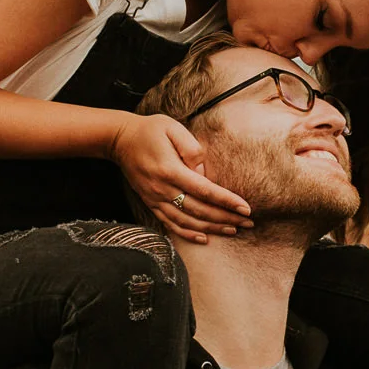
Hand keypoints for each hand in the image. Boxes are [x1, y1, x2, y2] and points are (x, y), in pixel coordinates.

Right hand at [110, 114, 251, 242]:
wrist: (120, 140)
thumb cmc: (151, 130)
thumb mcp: (173, 128)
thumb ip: (192, 149)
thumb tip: (205, 172)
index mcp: (171, 170)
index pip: (205, 190)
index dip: (226, 201)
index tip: (246, 209)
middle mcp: (163, 189)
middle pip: (199, 210)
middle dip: (226, 218)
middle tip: (248, 223)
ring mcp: (155, 199)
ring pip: (187, 222)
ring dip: (212, 229)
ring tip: (233, 231)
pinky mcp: (151, 203)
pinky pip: (170, 224)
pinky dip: (188, 234)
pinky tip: (204, 239)